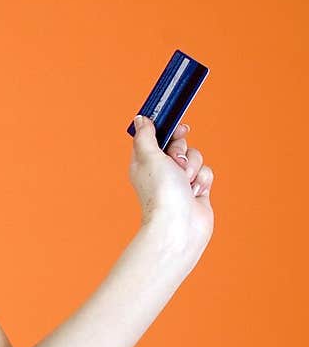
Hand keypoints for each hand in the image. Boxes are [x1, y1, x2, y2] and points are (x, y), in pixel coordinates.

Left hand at [129, 115, 214, 252]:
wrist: (179, 227)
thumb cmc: (161, 193)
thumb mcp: (149, 157)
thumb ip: (146, 136)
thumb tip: (141, 119)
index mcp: (145, 162)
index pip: (158, 136)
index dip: (170, 130)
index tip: (180, 127)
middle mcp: (162, 171)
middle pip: (180, 145)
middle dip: (183, 151)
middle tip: (177, 164)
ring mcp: (179, 182)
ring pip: (196, 158)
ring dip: (193, 167)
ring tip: (185, 183)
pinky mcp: (196, 191)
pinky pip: (205, 173)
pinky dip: (202, 180)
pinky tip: (194, 193)